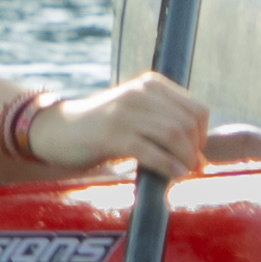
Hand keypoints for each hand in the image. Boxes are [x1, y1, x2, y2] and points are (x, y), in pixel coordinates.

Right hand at [16, 69, 223, 175]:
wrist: (58, 131)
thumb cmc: (101, 130)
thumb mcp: (137, 117)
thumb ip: (164, 127)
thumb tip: (200, 159)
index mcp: (151, 85)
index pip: (197, 109)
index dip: (203, 135)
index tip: (195, 154)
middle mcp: (141, 92)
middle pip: (188, 123)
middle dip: (195, 150)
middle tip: (191, 168)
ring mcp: (126, 111)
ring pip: (174, 134)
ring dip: (185, 159)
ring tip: (183, 172)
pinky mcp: (112, 133)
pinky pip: (151, 151)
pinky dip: (168, 166)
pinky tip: (172, 176)